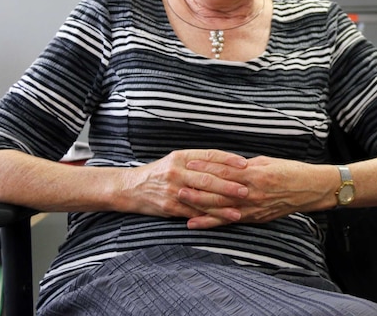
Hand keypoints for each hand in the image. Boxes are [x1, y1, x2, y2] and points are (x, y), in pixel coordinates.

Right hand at [120, 149, 248, 227]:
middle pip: (208, 178)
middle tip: (246, 190)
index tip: (245, 163)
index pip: (209, 156)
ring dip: (222, 206)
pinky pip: (192, 212)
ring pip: (202, 198)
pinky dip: (207, 217)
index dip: (229, 159)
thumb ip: (198, 161)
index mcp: (182, 156)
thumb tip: (227, 163)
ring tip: (239, 211)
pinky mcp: (169, 206)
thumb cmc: (160, 173)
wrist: (130, 188)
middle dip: (229, 185)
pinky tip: (220, 221)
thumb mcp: (176, 160)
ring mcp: (172, 189)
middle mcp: (177, 171)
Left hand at [182, 155, 331, 228]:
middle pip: (219, 191)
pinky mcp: (255, 218)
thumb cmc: (291, 171)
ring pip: (221, 207)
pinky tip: (195, 223)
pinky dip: (211, 223)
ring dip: (199, 206)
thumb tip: (225, 165)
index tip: (188, 164)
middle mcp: (252, 192)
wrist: (311, 189)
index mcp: (255, 173)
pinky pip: (229, 220)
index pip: (224, 170)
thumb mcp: (267, 161)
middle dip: (196, 188)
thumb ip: (245, 166)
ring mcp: (253, 207)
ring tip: (180, 202)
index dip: (205, 167)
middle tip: (176, 185)